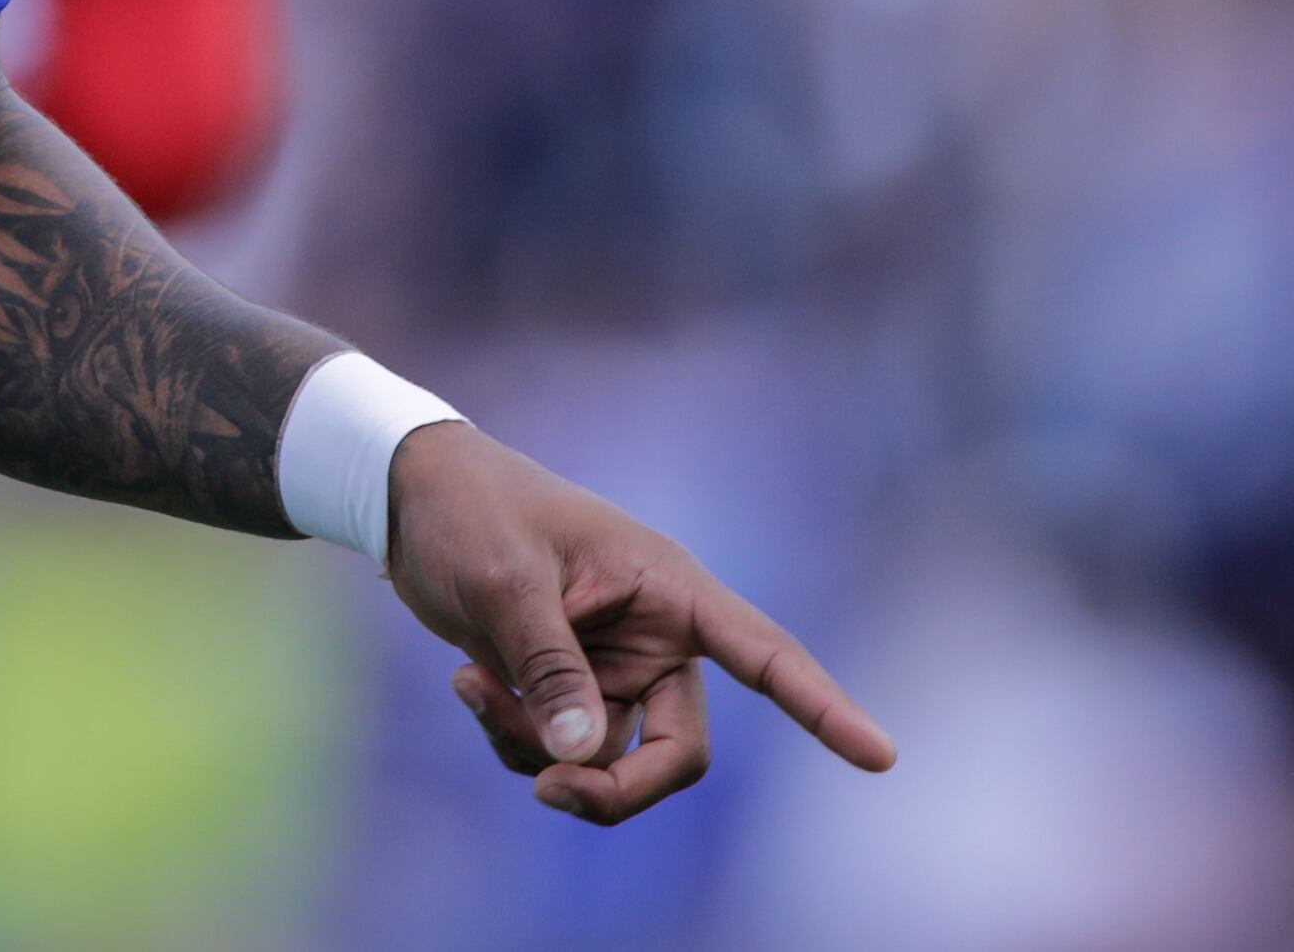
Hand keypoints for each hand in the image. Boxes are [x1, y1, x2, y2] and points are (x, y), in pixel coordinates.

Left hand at [389, 418, 895, 823]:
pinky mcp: (570, 691)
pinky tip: (469, 686)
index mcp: (669, 589)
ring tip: (473, 687)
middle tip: (550, 792)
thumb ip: (547, 666)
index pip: (764, 653)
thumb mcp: (504, 582)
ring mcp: (614, 669)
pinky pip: (560, 754)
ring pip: (607, 761)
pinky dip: (516, 741)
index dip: (823, 706)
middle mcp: (655, 636)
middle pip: (677, 753)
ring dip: (538, 749)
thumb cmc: (470, 512)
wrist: (412, 501)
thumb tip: (580, 757)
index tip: (880, 755)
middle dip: (614, 785)